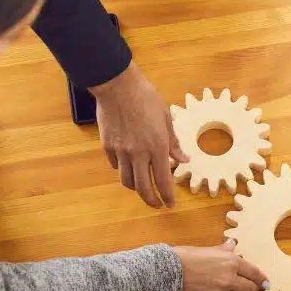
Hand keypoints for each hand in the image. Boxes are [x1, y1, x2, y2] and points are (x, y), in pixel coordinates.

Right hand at [91, 62, 187, 207]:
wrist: (117, 86)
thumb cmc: (146, 97)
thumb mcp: (166, 118)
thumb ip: (174, 142)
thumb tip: (183, 159)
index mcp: (157, 146)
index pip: (164, 181)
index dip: (167, 196)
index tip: (170, 204)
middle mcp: (139, 153)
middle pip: (143, 188)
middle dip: (151, 201)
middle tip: (157, 205)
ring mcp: (121, 152)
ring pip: (127, 181)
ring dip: (136, 188)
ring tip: (142, 188)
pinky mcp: (107, 147)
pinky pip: (116, 166)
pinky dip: (124, 170)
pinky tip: (129, 167)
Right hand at [175, 240, 266, 290]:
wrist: (170, 270)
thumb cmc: (189, 257)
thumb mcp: (210, 249)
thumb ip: (225, 250)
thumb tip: (233, 245)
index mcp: (232, 262)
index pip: (255, 273)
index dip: (262, 279)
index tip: (265, 283)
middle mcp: (230, 279)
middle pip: (250, 289)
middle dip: (248, 287)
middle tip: (244, 285)